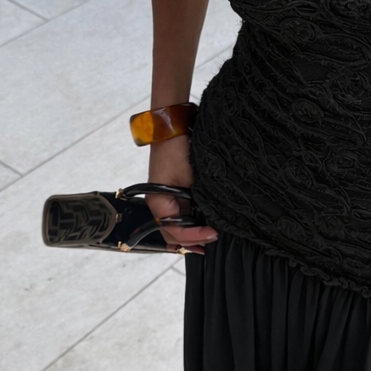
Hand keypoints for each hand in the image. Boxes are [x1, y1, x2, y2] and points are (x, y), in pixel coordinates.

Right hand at [146, 136, 217, 255]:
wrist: (173, 129)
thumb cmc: (177, 150)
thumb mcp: (189, 178)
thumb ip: (196, 202)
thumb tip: (208, 220)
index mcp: (158, 202)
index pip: (174, 230)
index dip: (194, 236)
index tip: (213, 234)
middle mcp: (158, 204)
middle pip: (171, 233)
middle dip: (191, 241)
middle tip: (211, 241)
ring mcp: (164, 199)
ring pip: (174, 226)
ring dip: (189, 234)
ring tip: (207, 238)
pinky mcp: (171, 193)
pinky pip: (177, 214)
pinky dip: (188, 223)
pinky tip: (200, 226)